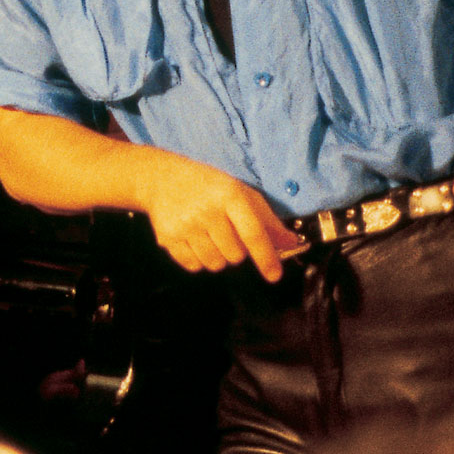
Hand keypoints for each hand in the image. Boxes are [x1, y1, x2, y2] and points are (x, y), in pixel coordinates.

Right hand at [136, 163, 300, 282]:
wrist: (161, 178)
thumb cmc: (209, 186)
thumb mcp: (240, 193)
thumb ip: (267, 219)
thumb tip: (291, 243)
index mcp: (230, 196)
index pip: (253, 234)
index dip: (266, 257)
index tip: (275, 276)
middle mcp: (207, 211)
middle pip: (235, 255)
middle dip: (236, 251)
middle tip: (226, 233)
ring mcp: (185, 226)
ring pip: (215, 264)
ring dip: (218, 257)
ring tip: (209, 236)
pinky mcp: (167, 238)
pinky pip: (194, 266)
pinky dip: (198, 259)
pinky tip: (193, 240)